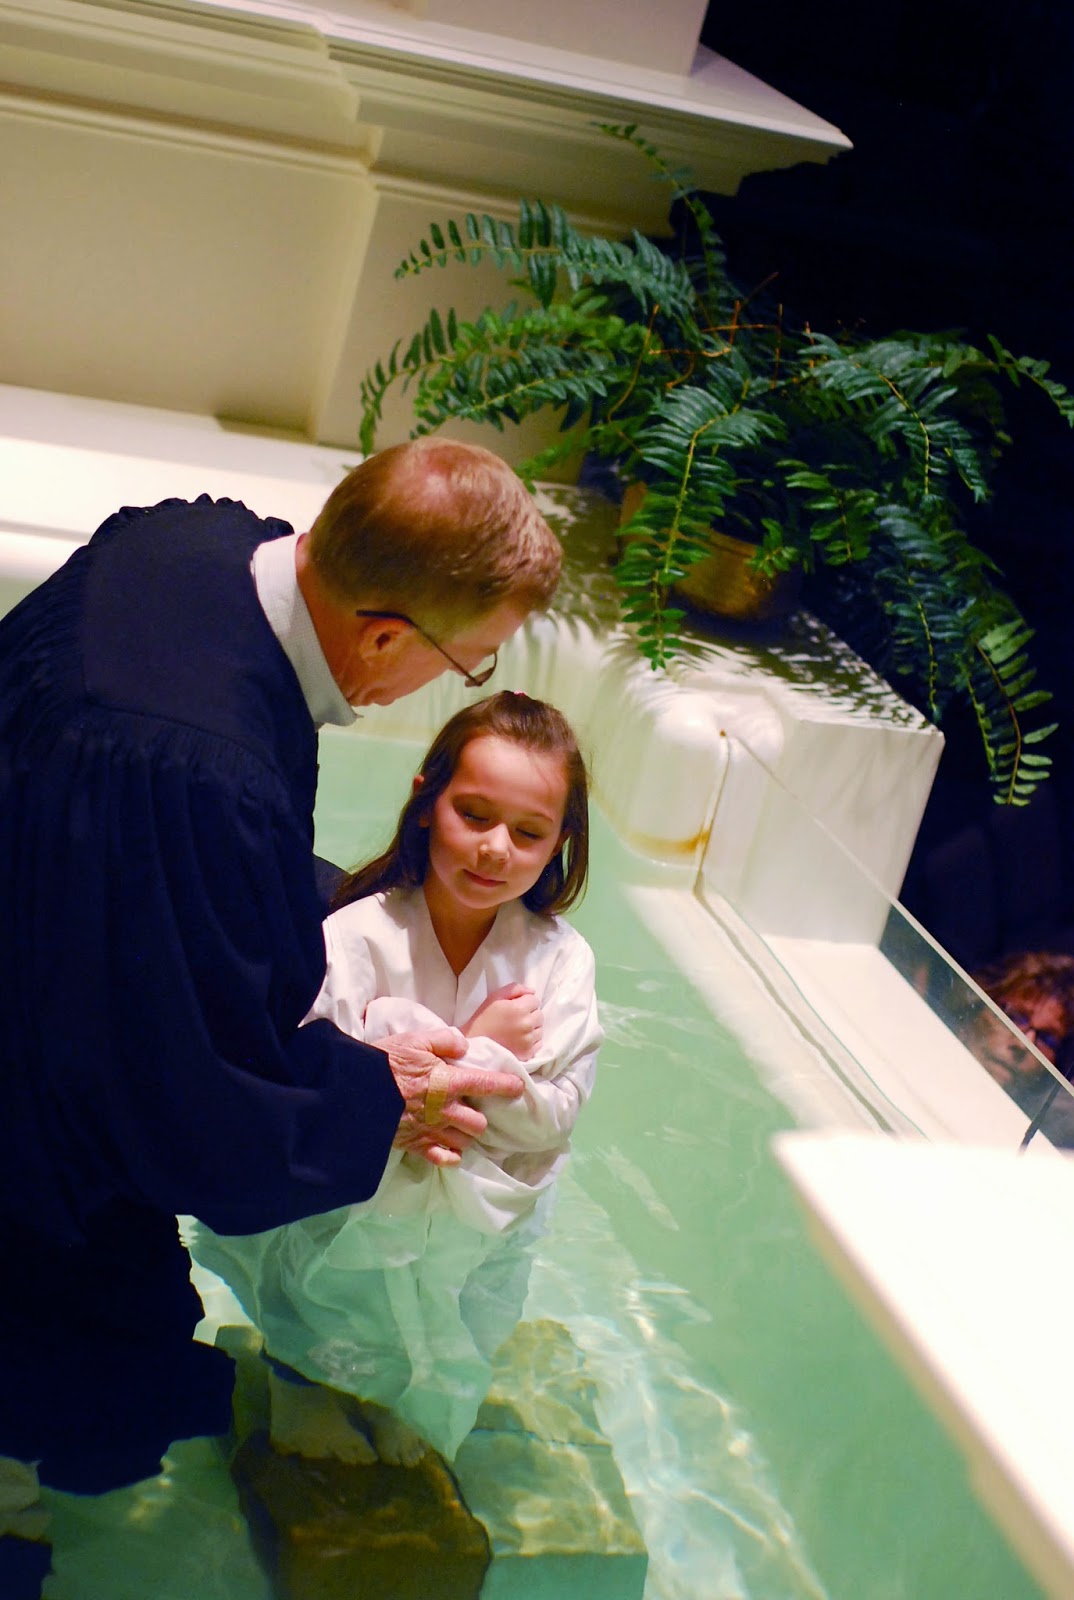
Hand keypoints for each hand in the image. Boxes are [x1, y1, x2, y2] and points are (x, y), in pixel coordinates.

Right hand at [370, 1028, 524, 1166]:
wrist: (353, 1091)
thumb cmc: (384, 1062)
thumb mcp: (414, 1039)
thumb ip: (443, 1040)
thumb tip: (464, 1045)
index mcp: (448, 1081)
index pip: (486, 1085)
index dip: (506, 1086)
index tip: (518, 1087)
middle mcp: (445, 1110)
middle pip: (478, 1124)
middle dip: (480, 1118)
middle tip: (474, 1111)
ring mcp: (430, 1130)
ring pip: (463, 1142)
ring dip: (466, 1136)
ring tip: (462, 1129)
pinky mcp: (415, 1145)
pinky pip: (442, 1158)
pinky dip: (450, 1156)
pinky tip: (451, 1151)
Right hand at [463, 983, 543, 1060]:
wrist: (474, 1046)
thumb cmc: (482, 1019)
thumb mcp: (494, 997)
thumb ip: (514, 989)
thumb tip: (532, 991)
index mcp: (519, 1009)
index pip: (535, 1000)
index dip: (524, 1002)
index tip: (514, 1007)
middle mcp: (527, 1025)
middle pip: (539, 1014)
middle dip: (530, 1014)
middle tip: (515, 1019)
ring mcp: (528, 1041)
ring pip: (540, 1029)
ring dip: (532, 1027)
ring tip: (517, 1030)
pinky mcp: (528, 1054)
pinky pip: (539, 1043)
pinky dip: (532, 1041)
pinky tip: (519, 1040)